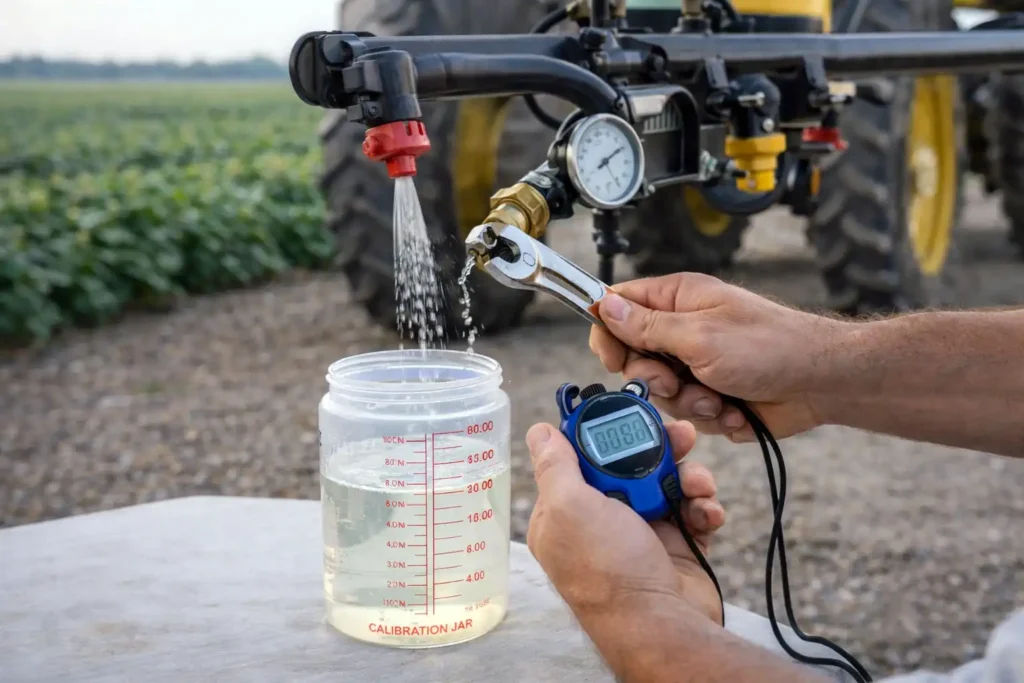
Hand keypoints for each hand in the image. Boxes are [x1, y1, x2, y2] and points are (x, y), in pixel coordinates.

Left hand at [524, 420, 725, 625]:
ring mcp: (639, 533)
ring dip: (690, 477)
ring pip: (667, 482)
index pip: (581, 456)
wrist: (662, 625)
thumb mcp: (568, 507)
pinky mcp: (675, 546)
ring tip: (700, 485)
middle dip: (660, 448)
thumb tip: (539, 430)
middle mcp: (600, 520)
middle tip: (684, 436)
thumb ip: (555, 466)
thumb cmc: (608, 569)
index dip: (606, 433)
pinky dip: (704, 508)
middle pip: (630, 463)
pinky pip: (692, 511)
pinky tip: (707, 513)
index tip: (630, 413)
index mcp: (564, 512)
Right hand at [589, 272, 848, 441]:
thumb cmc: (770, 346)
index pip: (619, 305)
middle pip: (634, 357)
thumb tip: (604, 304)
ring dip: (687, 402)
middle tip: (676, 380)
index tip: (616, 357)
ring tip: (718, 398)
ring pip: (659, 392)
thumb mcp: (699, 335)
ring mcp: (696, 363)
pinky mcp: (710, 393)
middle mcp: (683, 328)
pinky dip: (709, 416)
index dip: (609, 331)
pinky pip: (686, 412)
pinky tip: (734, 409)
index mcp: (677, 299)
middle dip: (655, 378)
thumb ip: (647, 326)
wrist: (820, 383)